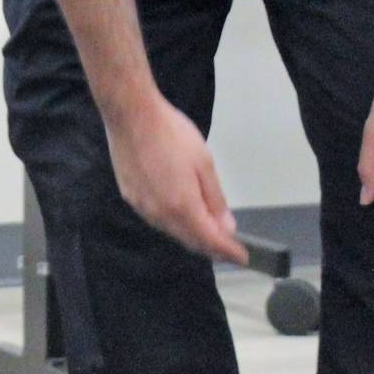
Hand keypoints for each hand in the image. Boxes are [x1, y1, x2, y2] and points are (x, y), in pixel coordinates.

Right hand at [106, 96, 244, 263]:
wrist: (131, 116)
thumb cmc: (171, 134)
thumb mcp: (204, 164)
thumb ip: (215, 199)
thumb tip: (226, 226)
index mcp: (183, 206)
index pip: (210, 241)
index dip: (228, 252)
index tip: (242, 257)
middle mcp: (161, 215)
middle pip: (190, 242)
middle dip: (212, 247)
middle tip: (229, 248)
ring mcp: (143, 208)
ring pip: (173, 232)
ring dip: (193, 236)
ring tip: (209, 231)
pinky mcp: (131, 198)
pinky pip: (158, 220)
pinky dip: (175, 224)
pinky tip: (182, 214)